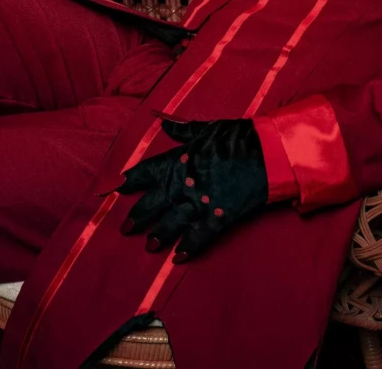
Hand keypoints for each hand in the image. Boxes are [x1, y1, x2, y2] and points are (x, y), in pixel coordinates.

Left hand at [118, 118, 267, 260]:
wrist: (267, 153)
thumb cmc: (237, 136)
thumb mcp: (208, 127)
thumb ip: (183, 130)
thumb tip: (163, 123)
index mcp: (180, 159)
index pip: (147, 171)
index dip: (130, 181)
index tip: (115, 189)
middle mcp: (184, 183)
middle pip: (154, 202)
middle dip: (138, 216)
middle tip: (125, 229)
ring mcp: (200, 202)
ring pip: (171, 223)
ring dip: (158, 235)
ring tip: (148, 246)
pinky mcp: (217, 218)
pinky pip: (198, 237)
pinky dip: (188, 248)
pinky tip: (178, 258)